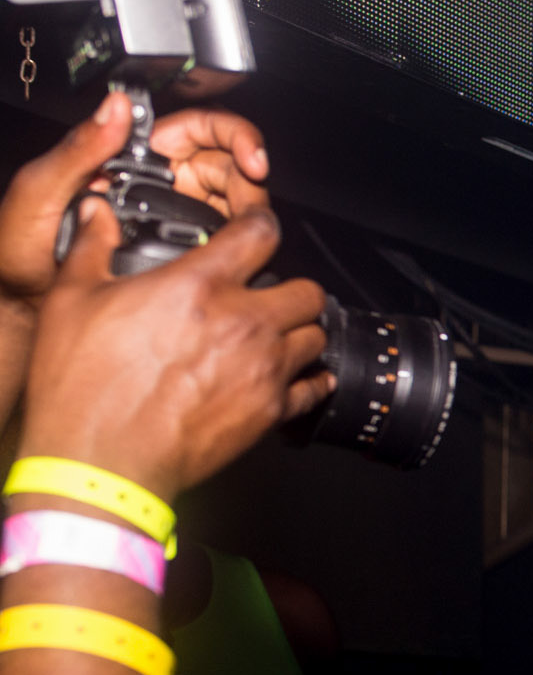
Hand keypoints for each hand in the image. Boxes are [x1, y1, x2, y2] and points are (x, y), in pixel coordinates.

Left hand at [0, 91, 269, 310]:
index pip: (195, 129)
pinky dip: (242, 246)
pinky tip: (238, 255)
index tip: (249, 157)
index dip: (231, 135)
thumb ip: (78, 149)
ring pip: (234, 202)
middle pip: (225, 163)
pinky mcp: (184, 255)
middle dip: (249, 174)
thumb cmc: (18, 253)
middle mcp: (158, 185)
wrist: (24, 305)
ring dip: (250, 211)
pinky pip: (226, 243)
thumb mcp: (39, 191)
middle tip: (253, 195)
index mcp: (128, 157)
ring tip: (247, 229)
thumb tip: (116, 107)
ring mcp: (174, 220)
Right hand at [17, 193, 332, 499]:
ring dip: (300, 334)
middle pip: (307, 291)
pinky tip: (297, 379)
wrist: (103, 458)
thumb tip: (97, 216)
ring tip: (277, 338)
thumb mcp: (72, 300)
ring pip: (317, 337)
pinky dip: (312, 382)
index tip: (257, 230)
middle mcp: (244, 323)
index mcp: (200, 285)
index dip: (261, 224)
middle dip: (291, 289)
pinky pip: (315, 389)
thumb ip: (93, 248)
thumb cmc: (86, 386)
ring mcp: (263, 368)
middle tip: (270, 296)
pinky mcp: (271, 411)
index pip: (259, 232)